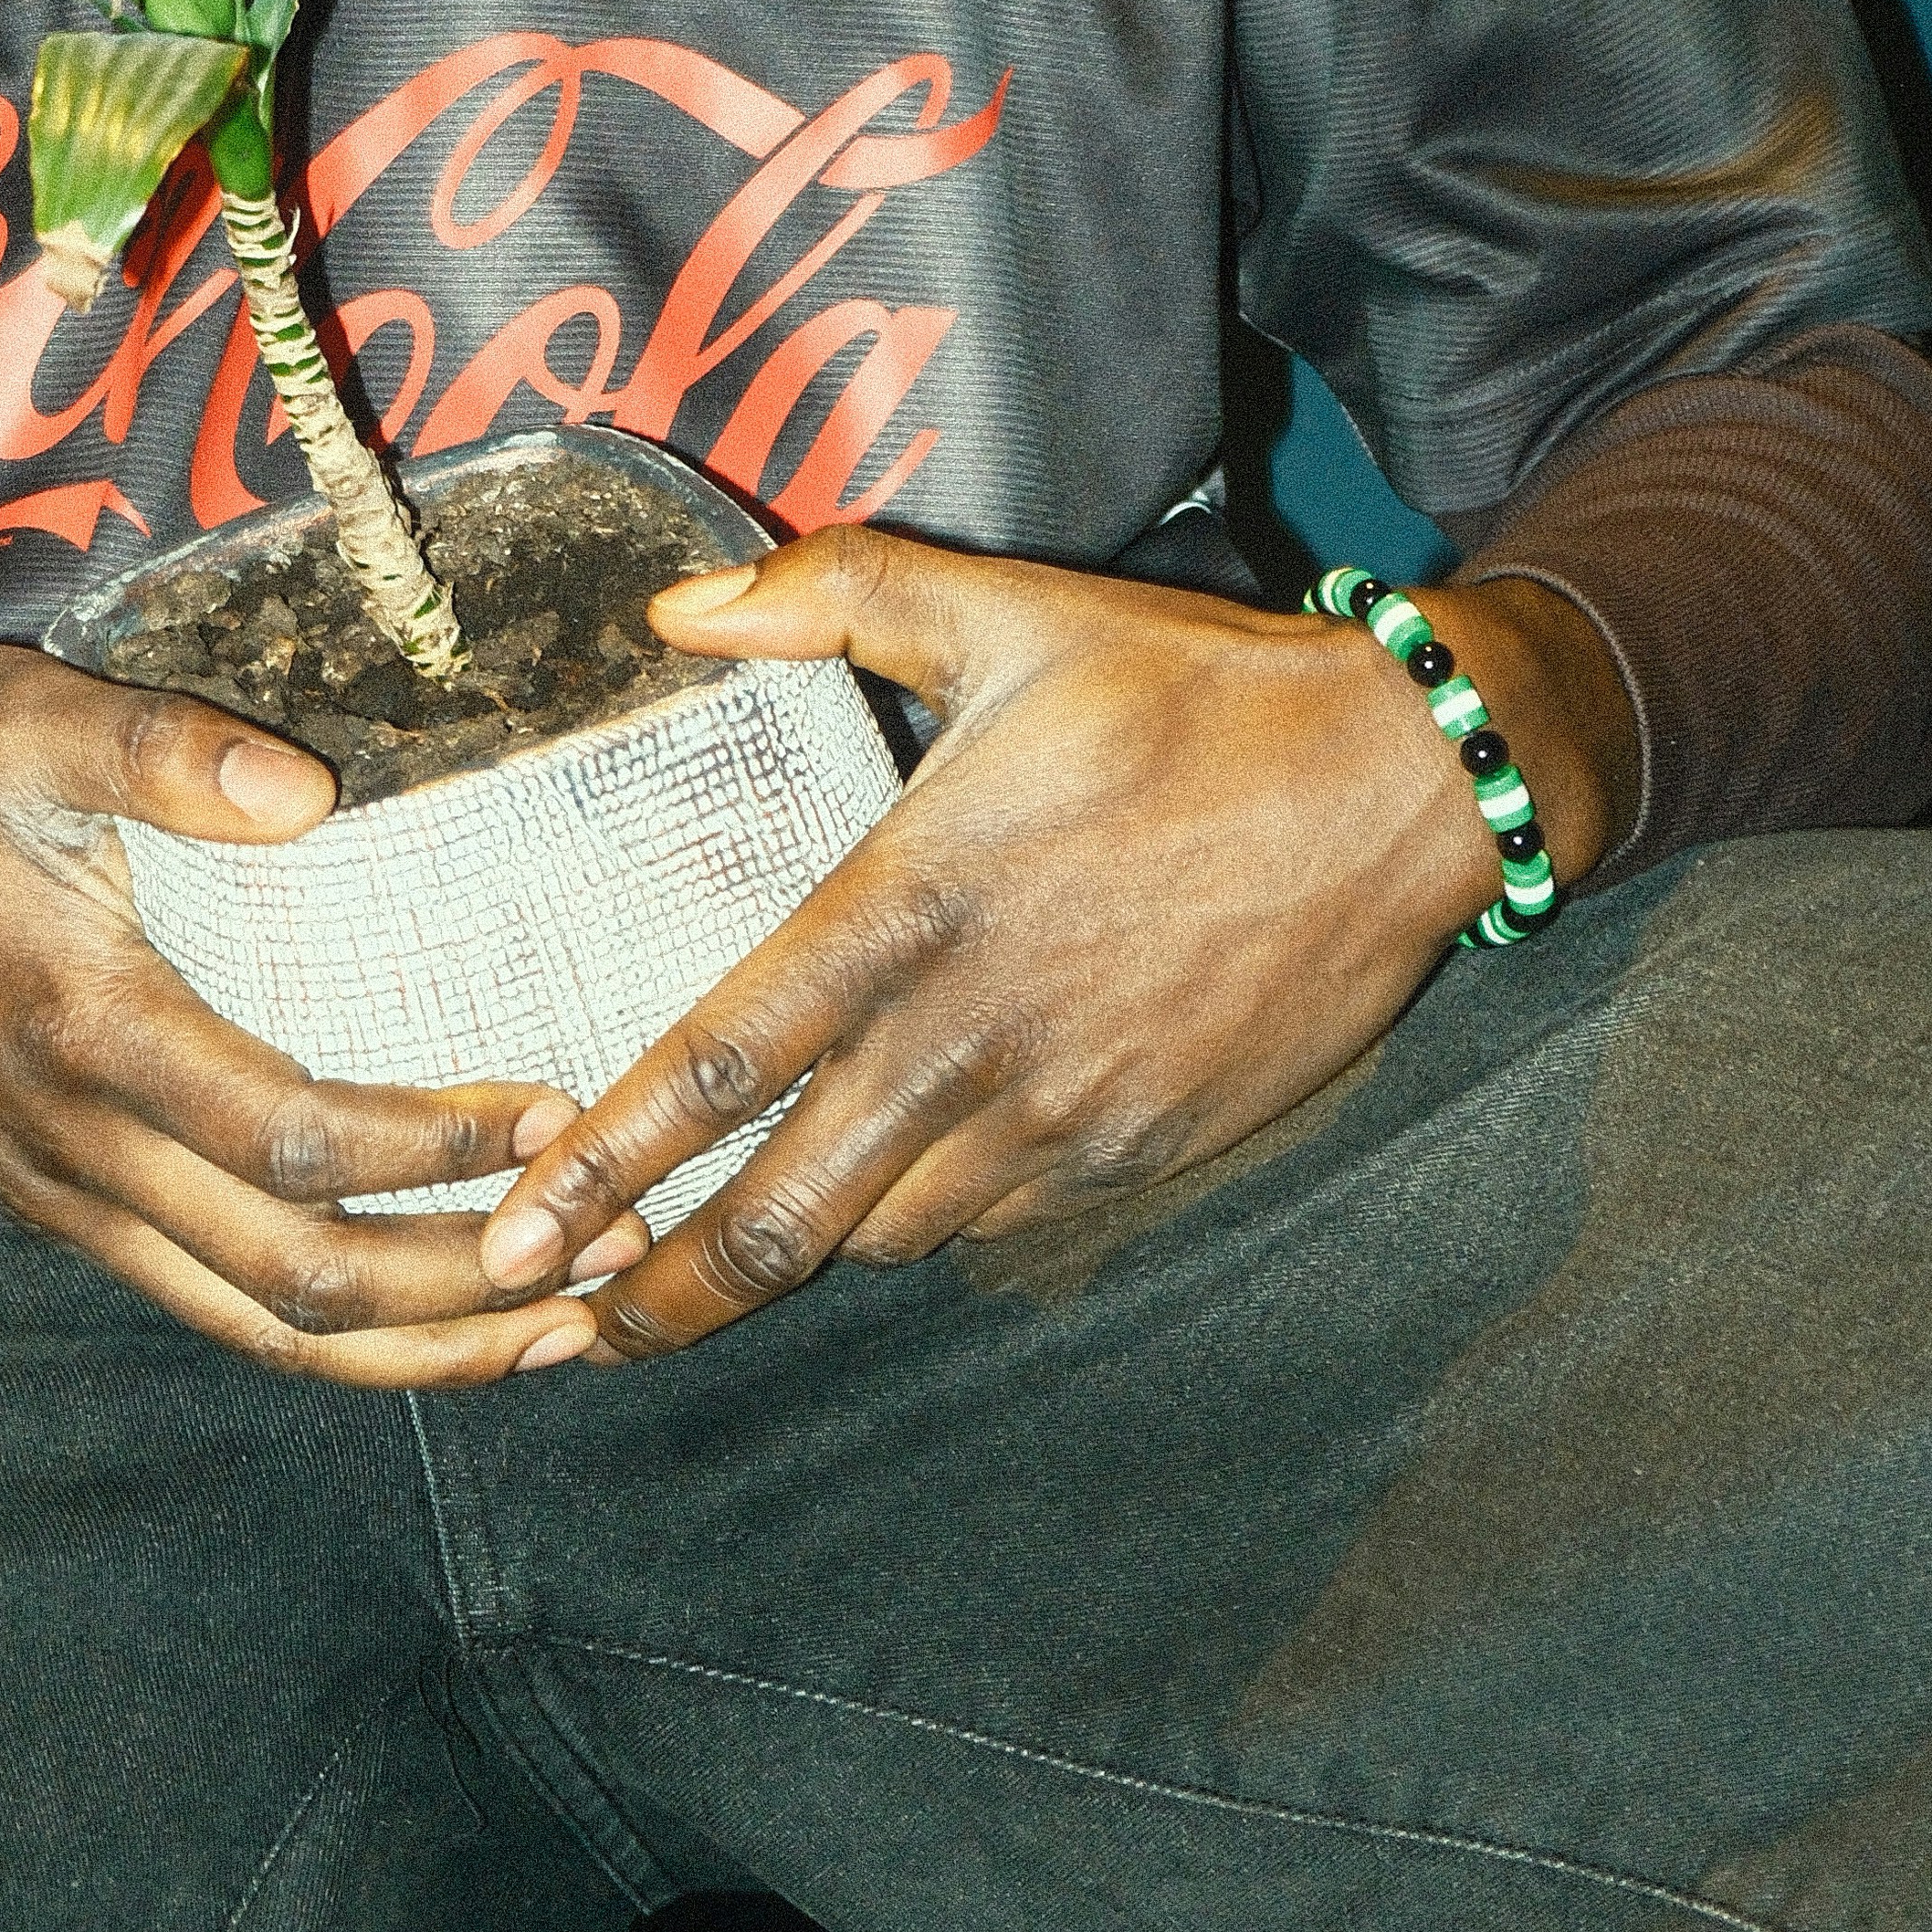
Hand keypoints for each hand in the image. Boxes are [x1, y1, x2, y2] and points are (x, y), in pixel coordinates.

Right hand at [0, 650, 586, 1381]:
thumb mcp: (15, 715)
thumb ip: (156, 748)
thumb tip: (308, 789)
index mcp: (84, 1033)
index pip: (289, 1143)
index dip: (434, 1152)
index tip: (559, 1111)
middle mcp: (78, 1152)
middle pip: (295, 1286)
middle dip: (469, 1289)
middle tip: (614, 1252)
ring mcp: (69, 1200)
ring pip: (260, 1331)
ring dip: (421, 1347)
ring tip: (567, 1327)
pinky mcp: (69, 1211)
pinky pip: (220, 1308)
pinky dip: (342, 1334)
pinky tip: (441, 1317)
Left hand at [470, 536, 1631, 1364]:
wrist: (1408, 786)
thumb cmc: (1198, 694)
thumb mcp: (1012, 611)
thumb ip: (833, 597)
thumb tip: (676, 604)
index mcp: (913, 906)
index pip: (723, 1061)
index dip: (611, 1163)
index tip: (524, 1234)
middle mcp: (973, 1034)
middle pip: (785, 1210)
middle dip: (664, 1292)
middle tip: (566, 1333)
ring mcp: (1062, 1112)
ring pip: (885, 1232)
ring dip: (797, 1256)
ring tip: (704, 1278)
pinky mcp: (1139, 1153)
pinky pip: (995, 1222)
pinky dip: (925, 1226)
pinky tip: (886, 1211)